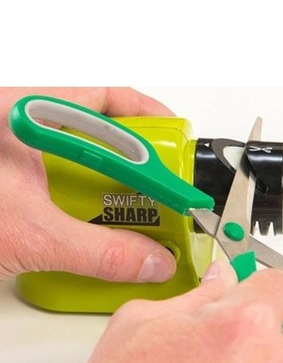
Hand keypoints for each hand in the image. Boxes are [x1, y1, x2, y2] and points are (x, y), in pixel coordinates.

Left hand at [0, 87, 175, 281]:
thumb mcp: (29, 234)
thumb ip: (98, 251)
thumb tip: (152, 261)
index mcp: (31, 116)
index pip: (109, 101)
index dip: (152, 119)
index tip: (179, 147)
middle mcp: (32, 136)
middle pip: (107, 139)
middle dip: (142, 169)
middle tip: (166, 196)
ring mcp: (27, 167)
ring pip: (91, 173)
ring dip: (119, 199)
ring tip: (142, 223)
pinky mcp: (23, 195)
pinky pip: (73, 200)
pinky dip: (95, 219)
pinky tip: (103, 240)